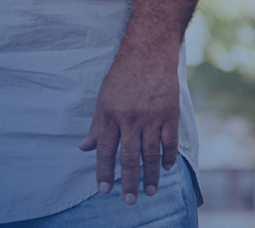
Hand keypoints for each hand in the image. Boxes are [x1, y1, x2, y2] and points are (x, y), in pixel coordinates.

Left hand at [77, 50, 180, 203]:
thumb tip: (84, 148)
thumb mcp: (103, 99)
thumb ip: (96, 126)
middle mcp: (130, 119)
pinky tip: (165, 168)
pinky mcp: (170, 114)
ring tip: (148, 192)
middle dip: (128, 181)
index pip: (105, 150)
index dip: (104, 172)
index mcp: (110, 115)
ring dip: (149, 176)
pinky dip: (168, 157)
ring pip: (150, 154)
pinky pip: (169, 142)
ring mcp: (151, 117)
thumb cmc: (122, 77)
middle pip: (129, 157)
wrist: (148, 54)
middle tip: (129, 200)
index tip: (104, 190)